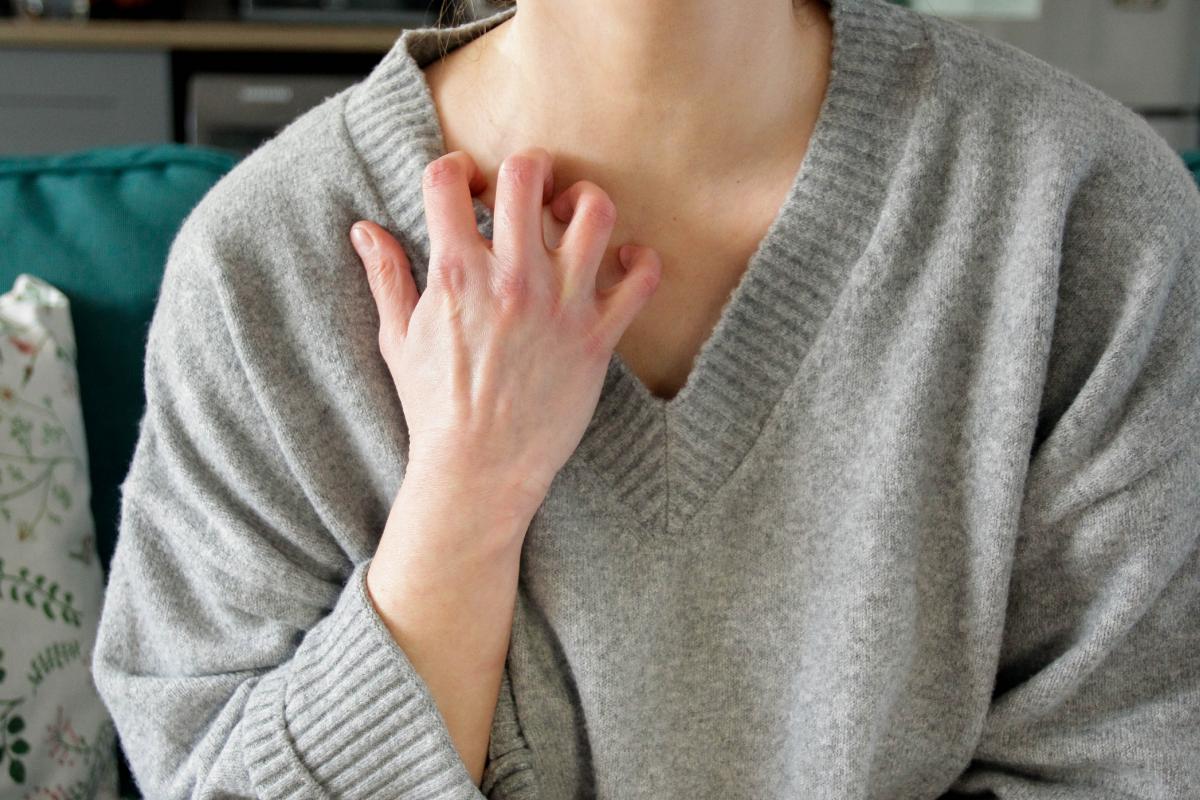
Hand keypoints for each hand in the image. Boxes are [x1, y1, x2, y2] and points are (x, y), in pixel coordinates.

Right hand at [351, 145, 661, 520]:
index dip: (456, 169)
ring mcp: (561, 305)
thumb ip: (386, 277)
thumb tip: (364, 229)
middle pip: (527, 174)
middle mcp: (511, 279)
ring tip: (573, 218)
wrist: (479, 470)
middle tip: (529, 190)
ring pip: (595, 212)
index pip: (448, 179)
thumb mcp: (397, 339)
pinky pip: (642, 277)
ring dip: (585, 201)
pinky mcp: (597, 337)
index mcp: (455, 274)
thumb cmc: (435, 407)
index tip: (466, 187)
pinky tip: (621, 262)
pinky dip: (639, 260)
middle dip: (528, 167)